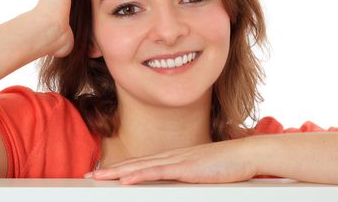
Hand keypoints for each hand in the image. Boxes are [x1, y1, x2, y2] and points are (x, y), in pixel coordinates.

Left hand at [89, 138, 257, 184]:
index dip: (121, 168)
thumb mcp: (201, 172)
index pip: (141, 164)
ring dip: (117, 172)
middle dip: (111, 170)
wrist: (247, 154)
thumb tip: (176, 184)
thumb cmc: (228, 165)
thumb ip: (186, 176)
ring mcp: (177, 160)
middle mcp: (171, 157)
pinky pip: (158, 172)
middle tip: (89, 175)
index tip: (103, 173)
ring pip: (140, 166)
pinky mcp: (186, 167)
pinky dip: (139, 175)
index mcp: (173, 159)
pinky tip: (125, 179)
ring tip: (99, 177)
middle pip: (135, 163)